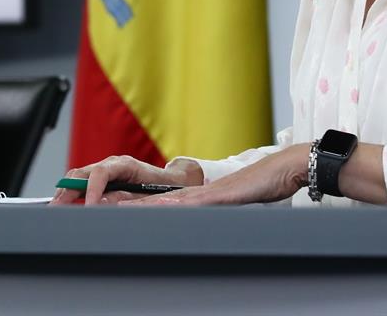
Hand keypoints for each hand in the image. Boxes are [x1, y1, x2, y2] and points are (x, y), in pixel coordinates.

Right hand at [50, 155, 203, 205]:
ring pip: (77, 177)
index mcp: (125, 164)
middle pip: (82, 173)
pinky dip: (70, 193)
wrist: (173, 181)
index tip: (88, 206)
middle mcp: (111, 164)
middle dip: (68, 190)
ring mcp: (105, 170)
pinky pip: (81, 183)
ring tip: (53, 209)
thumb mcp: (148, 195)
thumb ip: (125, 198)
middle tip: (56, 208)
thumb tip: (101, 202)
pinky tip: (61, 205)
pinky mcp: (101, 179)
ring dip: (65, 192)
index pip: (101, 173)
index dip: (92, 190)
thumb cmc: (164, 188)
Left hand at [122, 144, 311, 206]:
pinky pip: (195, 202)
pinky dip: (176, 205)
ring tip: (116, 206)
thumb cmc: (262, 185)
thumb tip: (207, 216)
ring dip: (143, 204)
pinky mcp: (222, 195)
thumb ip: (217, 207)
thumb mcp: (234, 202)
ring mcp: (209, 192)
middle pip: (158, 199)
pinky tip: (161, 207)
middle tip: (102, 204)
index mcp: (200, 195)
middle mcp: (199, 192)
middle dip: (130, 202)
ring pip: (169, 200)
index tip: (114, 207)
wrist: (284, 169)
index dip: (138, 204)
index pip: (162, 201)